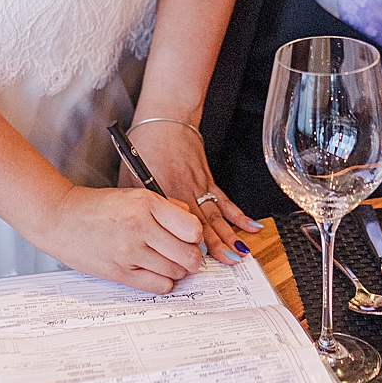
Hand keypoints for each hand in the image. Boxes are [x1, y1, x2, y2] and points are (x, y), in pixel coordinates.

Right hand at [38, 186, 205, 293]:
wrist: (59, 218)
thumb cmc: (95, 207)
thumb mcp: (133, 195)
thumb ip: (166, 207)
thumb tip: (190, 223)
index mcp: (145, 204)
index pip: (192, 229)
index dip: (195, 236)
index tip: (190, 237)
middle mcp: (139, 228)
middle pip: (188, 255)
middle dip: (192, 257)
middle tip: (185, 253)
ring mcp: (129, 253)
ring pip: (176, 272)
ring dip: (178, 270)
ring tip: (167, 261)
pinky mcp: (120, 273)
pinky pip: (158, 286)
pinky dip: (164, 282)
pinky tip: (156, 272)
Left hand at [127, 119, 261, 264]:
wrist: (165, 119)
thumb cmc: (146, 145)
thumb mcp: (132, 176)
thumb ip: (139, 203)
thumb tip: (137, 227)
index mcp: (165, 193)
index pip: (178, 225)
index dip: (189, 244)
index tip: (196, 261)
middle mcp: (186, 191)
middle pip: (204, 222)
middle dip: (217, 245)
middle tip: (228, 262)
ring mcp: (200, 185)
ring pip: (217, 214)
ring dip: (230, 235)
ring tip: (241, 253)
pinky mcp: (208, 179)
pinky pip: (224, 200)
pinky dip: (238, 214)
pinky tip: (249, 226)